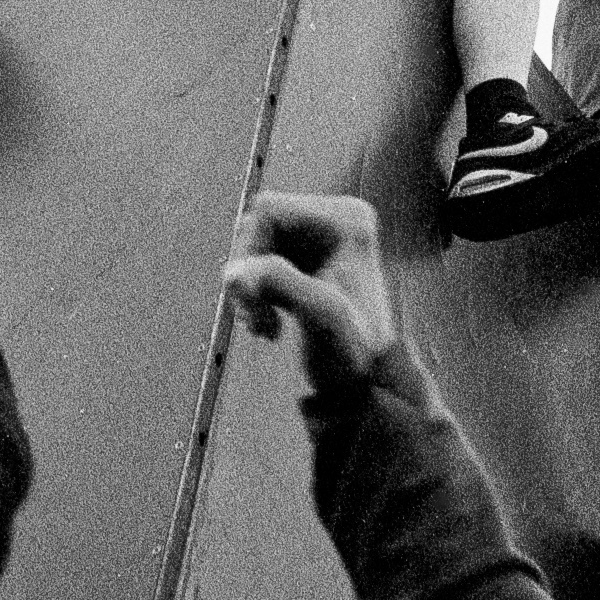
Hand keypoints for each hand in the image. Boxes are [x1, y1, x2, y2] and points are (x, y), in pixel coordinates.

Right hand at [224, 192, 398, 395]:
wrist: (368, 388)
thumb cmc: (353, 353)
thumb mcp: (319, 316)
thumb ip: (277, 284)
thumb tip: (231, 273)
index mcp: (346, 219)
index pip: (270, 211)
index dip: (250, 250)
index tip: (254, 296)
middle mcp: (335, 220)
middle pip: (259, 227)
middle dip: (250, 273)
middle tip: (255, 317)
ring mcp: (320, 240)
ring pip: (256, 248)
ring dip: (252, 289)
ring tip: (263, 325)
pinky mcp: (308, 262)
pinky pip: (262, 264)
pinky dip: (258, 294)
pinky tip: (270, 325)